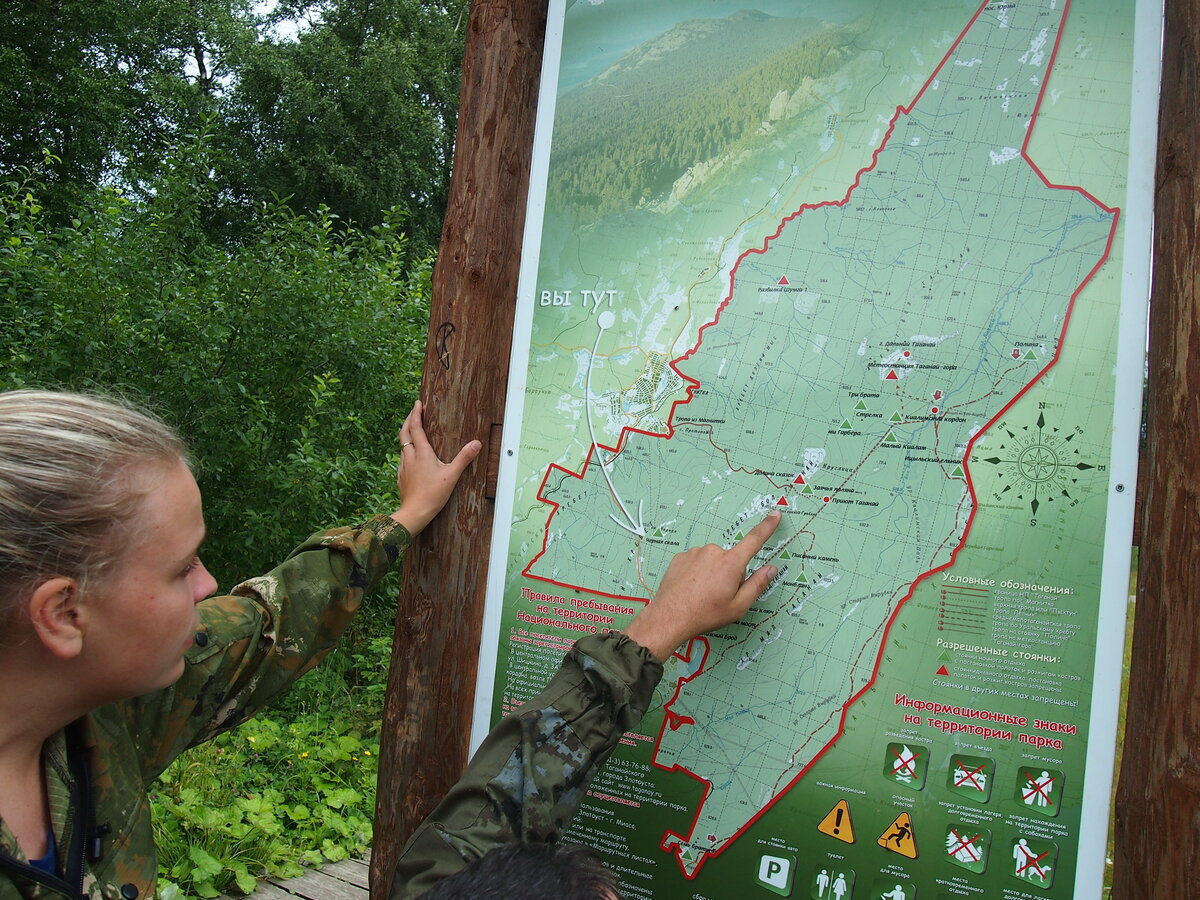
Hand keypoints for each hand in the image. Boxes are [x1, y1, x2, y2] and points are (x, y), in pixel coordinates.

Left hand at [390, 400, 481, 535]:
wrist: (414, 513)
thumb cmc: (433, 494)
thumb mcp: (452, 475)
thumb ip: (464, 458)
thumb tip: (476, 443)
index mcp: (421, 453)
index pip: (415, 427)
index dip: (416, 413)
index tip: (418, 403)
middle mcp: (409, 456)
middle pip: (404, 432)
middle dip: (408, 420)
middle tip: (413, 412)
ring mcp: (404, 467)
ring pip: (402, 445)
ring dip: (406, 435)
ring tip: (413, 431)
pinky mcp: (401, 476)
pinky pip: (402, 458)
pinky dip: (406, 450)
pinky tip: (411, 456)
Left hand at [623, 511, 781, 661]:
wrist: (670, 617)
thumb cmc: (705, 614)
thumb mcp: (738, 606)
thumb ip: (757, 585)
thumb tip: (771, 569)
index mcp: (731, 563)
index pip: (754, 540)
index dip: (767, 527)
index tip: (775, 515)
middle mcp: (713, 552)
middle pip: (731, 559)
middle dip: (730, 573)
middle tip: (720, 594)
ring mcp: (695, 552)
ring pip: (713, 561)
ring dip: (712, 573)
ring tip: (703, 593)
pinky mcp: (681, 557)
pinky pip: (697, 561)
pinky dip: (697, 572)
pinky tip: (692, 588)